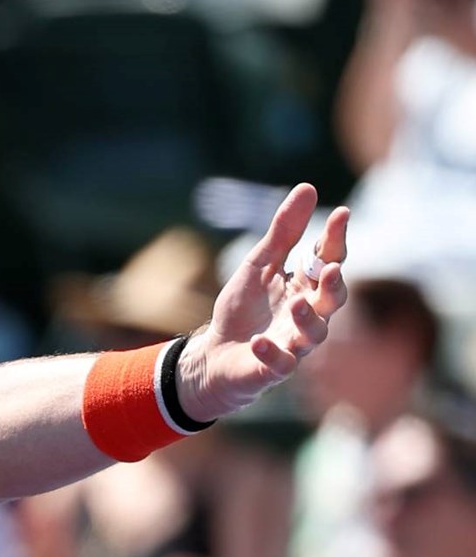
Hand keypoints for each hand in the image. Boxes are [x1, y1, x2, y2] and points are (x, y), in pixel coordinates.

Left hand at [176, 184, 348, 420]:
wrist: (215, 353)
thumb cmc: (243, 308)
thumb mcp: (258, 264)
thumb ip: (283, 231)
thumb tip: (308, 188)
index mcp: (305, 286)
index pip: (327, 260)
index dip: (335, 239)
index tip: (340, 214)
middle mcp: (307, 314)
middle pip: (332, 298)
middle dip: (333, 284)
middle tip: (329, 268)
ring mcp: (294, 343)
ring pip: (314, 333)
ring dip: (307, 318)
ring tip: (296, 303)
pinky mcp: (274, 368)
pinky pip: (281, 364)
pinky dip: (272, 353)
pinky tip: (260, 342)